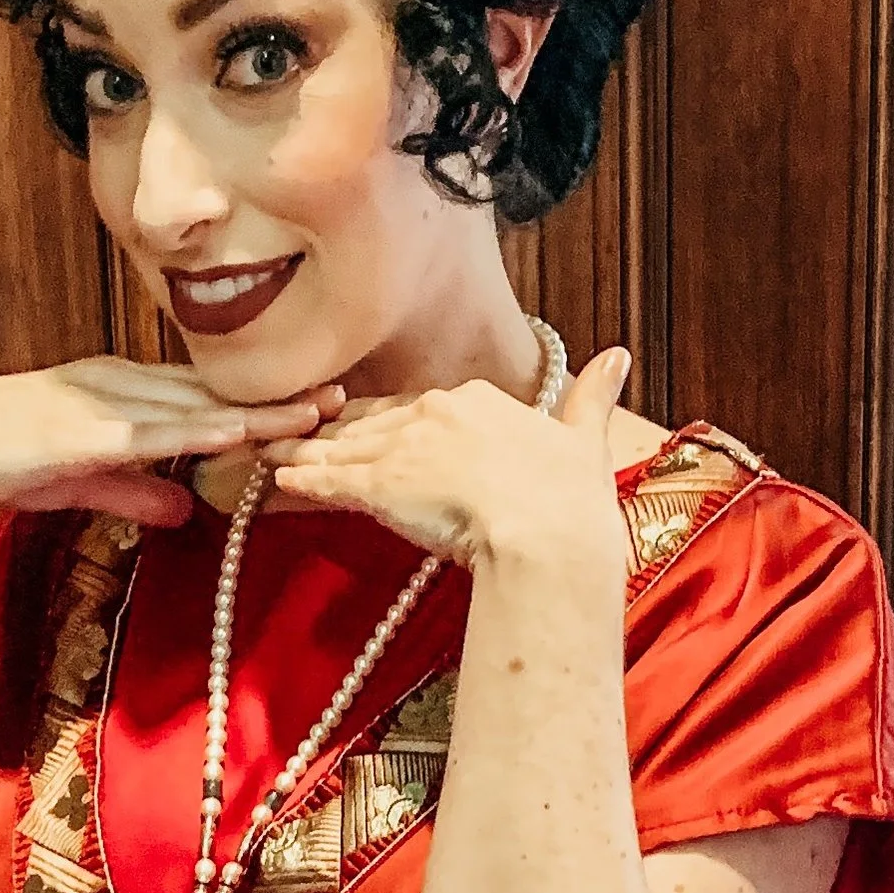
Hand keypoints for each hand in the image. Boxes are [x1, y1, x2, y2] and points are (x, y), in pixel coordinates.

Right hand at [0, 357, 346, 531]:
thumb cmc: (1, 461)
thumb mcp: (84, 481)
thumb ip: (137, 491)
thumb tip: (189, 509)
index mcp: (123, 393)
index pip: (207, 396)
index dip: (264, 402)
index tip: (317, 407)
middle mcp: (121, 384)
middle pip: (217, 392)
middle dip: (281, 398)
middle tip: (348, 401)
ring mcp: (104, 401)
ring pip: (198, 405)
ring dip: (259, 411)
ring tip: (317, 416)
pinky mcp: (85, 429)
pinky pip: (156, 430)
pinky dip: (201, 430)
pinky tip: (241, 433)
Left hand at [266, 346, 634, 565]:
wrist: (547, 534)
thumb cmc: (570, 500)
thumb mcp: (583, 441)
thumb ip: (592, 400)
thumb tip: (619, 358)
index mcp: (479, 401)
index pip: (421, 409)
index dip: (396, 424)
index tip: (377, 433)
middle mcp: (434, 413)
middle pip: (376, 423)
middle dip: (341, 434)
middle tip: (306, 438)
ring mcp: (402, 448)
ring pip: (346, 448)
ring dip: (310, 453)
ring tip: (275, 455)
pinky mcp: (378, 486)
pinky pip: (330, 479)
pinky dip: (303, 479)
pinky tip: (280, 482)